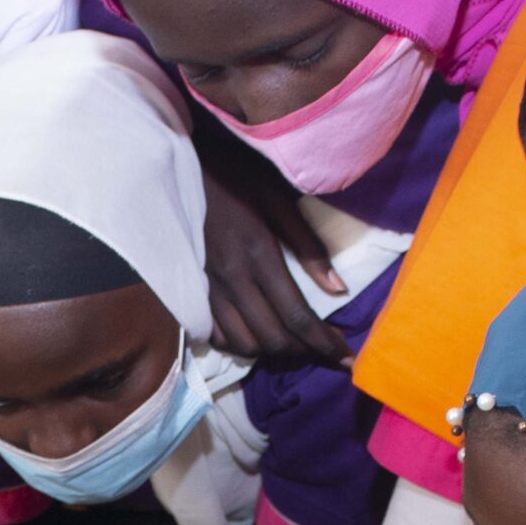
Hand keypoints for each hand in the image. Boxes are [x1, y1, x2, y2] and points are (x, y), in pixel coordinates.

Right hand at [198, 152, 352, 364]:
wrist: (179, 166)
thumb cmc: (235, 175)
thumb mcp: (278, 199)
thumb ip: (308, 245)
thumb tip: (339, 289)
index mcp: (258, 255)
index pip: (297, 316)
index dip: (324, 344)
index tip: (346, 358)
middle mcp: (232, 280)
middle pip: (272, 339)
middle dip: (303, 352)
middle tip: (323, 348)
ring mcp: (208, 288)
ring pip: (244, 344)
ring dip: (273, 351)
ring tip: (293, 342)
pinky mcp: (192, 289)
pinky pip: (216, 335)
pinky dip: (240, 343)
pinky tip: (255, 332)